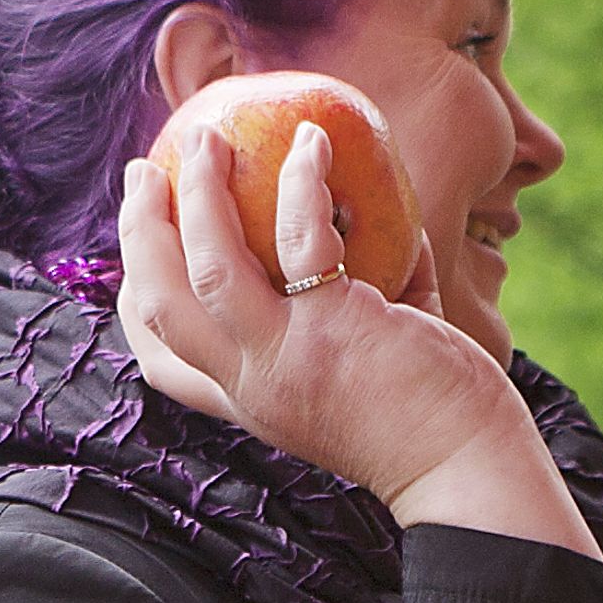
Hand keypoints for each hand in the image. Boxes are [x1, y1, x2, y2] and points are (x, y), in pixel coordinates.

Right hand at [113, 133, 593, 551]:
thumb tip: (348, 211)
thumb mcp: (351, 371)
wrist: (468, 467)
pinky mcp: (334, 329)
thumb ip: (337, 306)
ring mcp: (285, 359)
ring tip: (206, 135)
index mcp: (246, 400)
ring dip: (198, 191)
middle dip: (138, 227)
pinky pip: (302, 235)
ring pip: (208, 263)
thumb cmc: (426, 417)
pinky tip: (315, 141)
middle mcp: (250, 384)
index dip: (134, 295)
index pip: (160, 357)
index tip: (137, 243)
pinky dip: (303, 180)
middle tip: (142, 168)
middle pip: (158, 301)